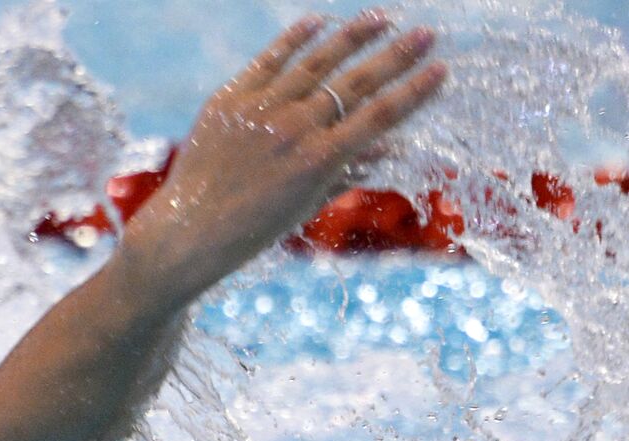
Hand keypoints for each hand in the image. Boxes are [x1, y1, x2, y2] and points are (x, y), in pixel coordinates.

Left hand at [128, 9, 446, 294]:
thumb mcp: (306, 205)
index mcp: (319, 160)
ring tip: (381, 18)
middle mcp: (293, 129)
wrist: (190, 229)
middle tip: (425, 33)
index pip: (379, 116)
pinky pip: (268, 62)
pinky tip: (318, 22)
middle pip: (355, 83)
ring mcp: (259, 110)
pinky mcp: (229, 100)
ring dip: (352, 37)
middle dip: (395, 56)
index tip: (441, 69)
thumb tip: (389, 148)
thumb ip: (347, 172)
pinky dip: (294, 41)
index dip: (414, 91)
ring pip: (315, 63)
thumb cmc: (253, 227)